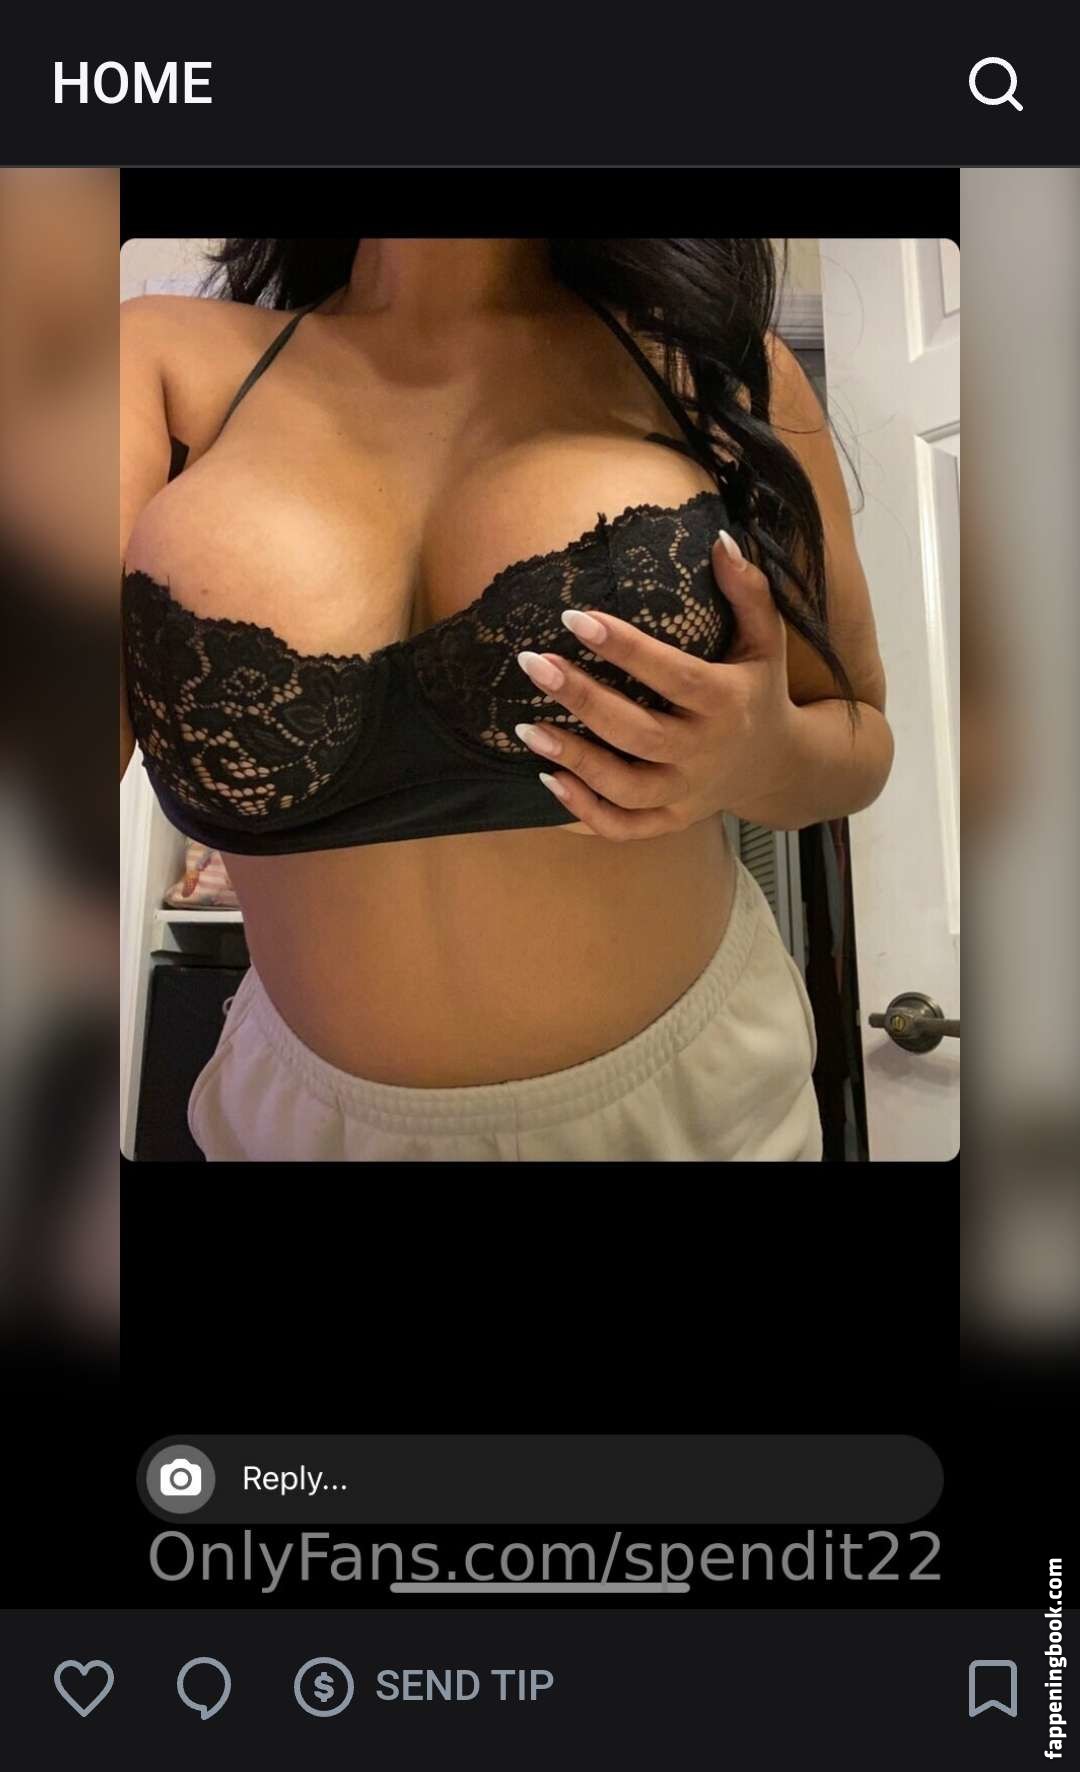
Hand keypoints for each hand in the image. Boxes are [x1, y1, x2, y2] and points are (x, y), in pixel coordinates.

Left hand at [514, 529, 803, 838]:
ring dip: (573, 761)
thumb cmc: (759, 689)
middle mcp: (705, 752)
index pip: (671, 674)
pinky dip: (584, 812)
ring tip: (527, 729)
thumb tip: (719, 538)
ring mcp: (687, 792)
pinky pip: (624, 826)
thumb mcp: (766, 640)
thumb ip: (748, 590)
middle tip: (533, 664)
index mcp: (726, 702)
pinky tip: (548, 779)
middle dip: (581, 699)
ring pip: (624, 787)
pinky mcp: (671, 818)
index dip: (624, 648)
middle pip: (637, 733)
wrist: (779, 765)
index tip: (574, 618)